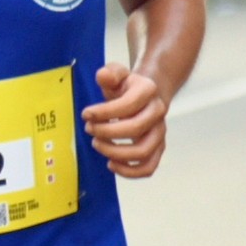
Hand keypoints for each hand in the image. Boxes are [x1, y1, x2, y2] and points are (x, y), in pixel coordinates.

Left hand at [83, 62, 168, 177]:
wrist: (146, 95)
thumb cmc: (126, 87)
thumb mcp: (116, 74)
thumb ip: (109, 73)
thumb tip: (103, 76)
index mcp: (148, 90)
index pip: (128, 105)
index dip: (104, 112)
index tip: (86, 114)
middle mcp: (158, 112)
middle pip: (134, 129)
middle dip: (106, 132)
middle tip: (89, 129)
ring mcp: (160, 132)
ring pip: (143, 152)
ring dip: (116, 152)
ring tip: (97, 145)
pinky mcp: (158, 148)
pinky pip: (148, 167)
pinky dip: (130, 172)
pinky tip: (111, 164)